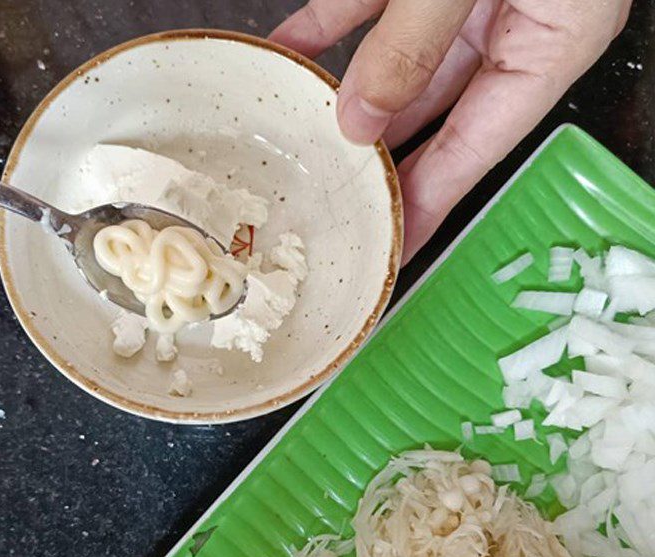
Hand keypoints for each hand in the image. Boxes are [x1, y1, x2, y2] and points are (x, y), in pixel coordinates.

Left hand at [271, 0, 630, 262]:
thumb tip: (359, 116)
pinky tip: (287, 55)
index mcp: (550, 44)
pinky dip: (327, 29)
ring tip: (298, 139)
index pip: (475, 153)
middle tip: (335, 207)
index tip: (390, 251)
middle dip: (381, 163)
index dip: (429, 208)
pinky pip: (368, 4)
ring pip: (397, 64)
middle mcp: (510, 23)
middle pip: (434, 119)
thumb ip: (414, 42)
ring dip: (344, 98)